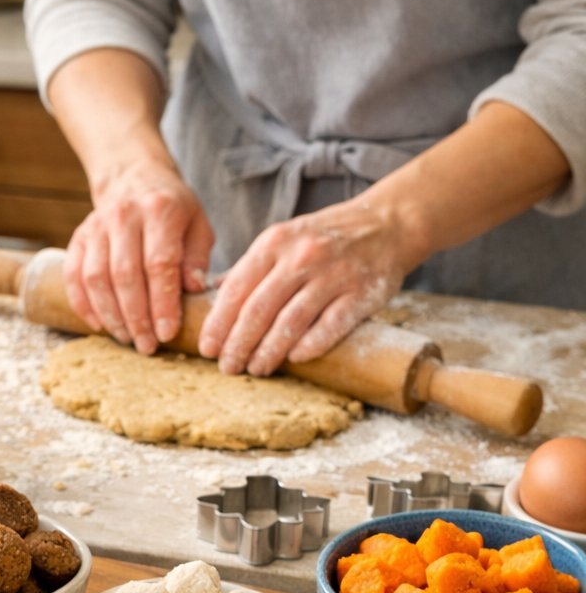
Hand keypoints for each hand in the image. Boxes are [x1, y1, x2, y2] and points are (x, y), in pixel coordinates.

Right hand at [65, 163, 214, 353]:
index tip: (166, 333)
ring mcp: (96, 226)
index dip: (162, 303)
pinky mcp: (78, 238)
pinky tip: (99, 324)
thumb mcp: (197, 225)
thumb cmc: (172, 210)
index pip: (159, 263)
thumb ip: (197, 258)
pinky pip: (73, 275)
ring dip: (111, 315)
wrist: (133, 177)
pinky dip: (83, 304)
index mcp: (160, 210)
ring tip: (127, 338)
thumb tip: (193, 290)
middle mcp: (124, 215)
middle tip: (147, 345)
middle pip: (125, 274)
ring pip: (96, 278)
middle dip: (136, 317)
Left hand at [197, 198, 414, 375]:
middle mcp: (302, 256)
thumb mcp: (282, 239)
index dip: (218, 323)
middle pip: (259, 309)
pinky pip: (331, 326)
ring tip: (257, 370)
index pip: (237, 288)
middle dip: (238, 344)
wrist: (386, 223)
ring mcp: (333, 275)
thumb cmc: (324, 237)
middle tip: (228, 367)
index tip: (206, 348)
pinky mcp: (361, 293)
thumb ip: (250, 267)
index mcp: (275, 242)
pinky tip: (295, 359)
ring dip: (269, 352)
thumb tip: (211, 295)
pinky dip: (310, 345)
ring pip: (291, 322)